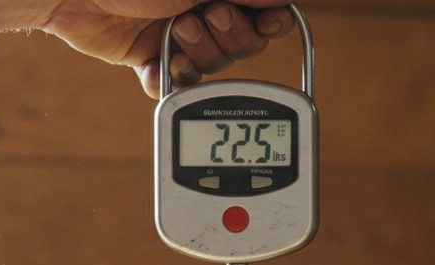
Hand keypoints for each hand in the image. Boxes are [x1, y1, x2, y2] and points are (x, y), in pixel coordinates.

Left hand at [42, 1, 296, 97]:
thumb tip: (282, 1)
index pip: (264, 11)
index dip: (272, 21)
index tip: (269, 22)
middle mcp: (201, 9)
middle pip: (244, 44)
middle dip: (230, 37)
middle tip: (207, 17)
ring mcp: (177, 35)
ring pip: (212, 67)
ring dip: (199, 55)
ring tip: (174, 32)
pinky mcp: (152, 59)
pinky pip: (175, 86)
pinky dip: (168, 82)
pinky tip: (158, 67)